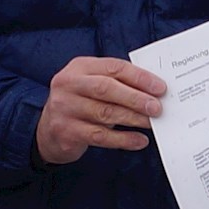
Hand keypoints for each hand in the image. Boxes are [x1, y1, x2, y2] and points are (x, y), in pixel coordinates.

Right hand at [36, 56, 164, 164]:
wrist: (47, 130)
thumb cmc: (79, 104)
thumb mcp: (91, 85)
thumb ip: (116, 83)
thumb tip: (153, 91)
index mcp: (79, 67)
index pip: (113, 67)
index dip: (139, 77)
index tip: (160, 88)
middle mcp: (69, 85)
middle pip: (106, 88)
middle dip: (136, 98)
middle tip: (157, 107)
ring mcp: (65, 108)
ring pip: (105, 113)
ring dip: (133, 119)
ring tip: (152, 124)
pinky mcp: (67, 132)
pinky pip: (101, 136)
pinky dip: (123, 139)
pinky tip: (139, 140)